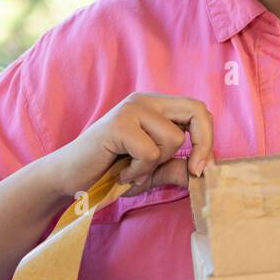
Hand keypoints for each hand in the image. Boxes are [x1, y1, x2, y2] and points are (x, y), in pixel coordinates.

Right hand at [46, 92, 214, 200]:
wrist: (71, 179)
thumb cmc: (112, 172)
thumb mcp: (154, 171)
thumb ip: (179, 167)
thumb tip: (209, 171)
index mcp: (156, 106)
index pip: (199, 110)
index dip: (208, 138)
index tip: (201, 167)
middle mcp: (144, 100)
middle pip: (197, 111)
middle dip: (203, 145)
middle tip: (192, 171)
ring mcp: (130, 109)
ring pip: (173, 139)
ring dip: (156, 165)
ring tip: (133, 169)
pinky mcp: (118, 124)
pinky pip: (150, 153)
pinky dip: (139, 171)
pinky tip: (121, 172)